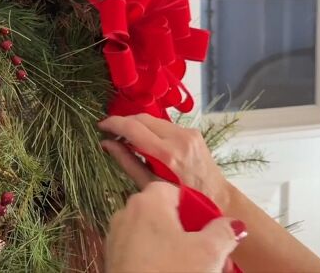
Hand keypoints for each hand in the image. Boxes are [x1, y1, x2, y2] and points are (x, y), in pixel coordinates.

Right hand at [98, 114, 231, 208]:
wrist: (218, 199)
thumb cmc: (181, 200)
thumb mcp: (149, 185)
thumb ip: (127, 162)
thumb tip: (106, 144)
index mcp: (168, 154)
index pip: (134, 128)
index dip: (114, 124)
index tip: (100, 126)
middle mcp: (179, 138)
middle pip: (142, 118)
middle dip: (123, 122)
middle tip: (109, 132)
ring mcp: (188, 132)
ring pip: (152, 119)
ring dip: (136, 124)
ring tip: (124, 137)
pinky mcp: (192, 132)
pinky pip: (164, 124)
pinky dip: (149, 129)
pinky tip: (143, 140)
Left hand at [106, 181, 245, 272]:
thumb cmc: (167, 272)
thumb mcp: (208, 251)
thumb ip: (223, 231)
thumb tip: (232, 225)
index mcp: (148, 202)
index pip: (177, 192)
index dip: (199, 209)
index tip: (214, 228)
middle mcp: (128, 214)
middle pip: (168, 216)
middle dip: (194, 234)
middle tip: (214, 254)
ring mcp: (118, 236)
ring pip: (157, 236)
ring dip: (180, 249)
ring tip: (201, 268)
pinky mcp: (115, 258)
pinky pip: (144, 251)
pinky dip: (161, 259)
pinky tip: (177, 271)